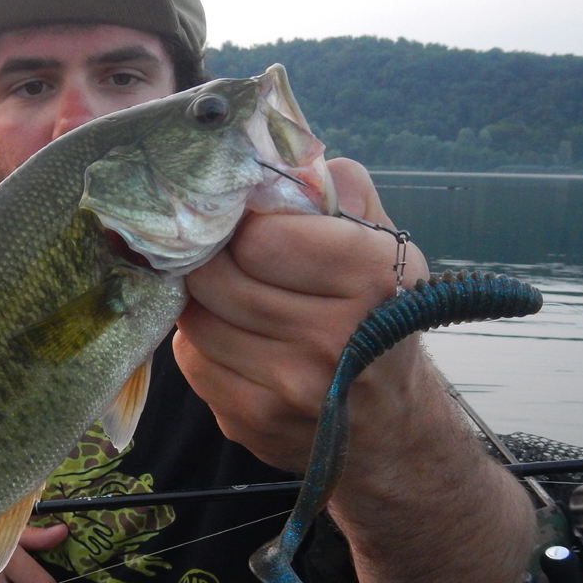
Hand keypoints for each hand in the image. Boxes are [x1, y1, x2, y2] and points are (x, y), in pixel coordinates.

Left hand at [173, 158, 430, 470]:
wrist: (389, 426)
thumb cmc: (377, 315)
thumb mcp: (380, 243)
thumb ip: (332, 192)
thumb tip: (269, 157)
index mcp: (372, 278)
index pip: (259, 237)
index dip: (243, 224)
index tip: (247, 223)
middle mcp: (334, 337)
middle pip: (217, 276)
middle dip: (211, 258)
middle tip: (221, 254)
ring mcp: (291, 386)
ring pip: (196, 318)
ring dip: (202, 301)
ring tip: (229, 296)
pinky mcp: (253, 421)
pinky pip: (192, 362)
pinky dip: (202, 344)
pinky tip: (233, 339)